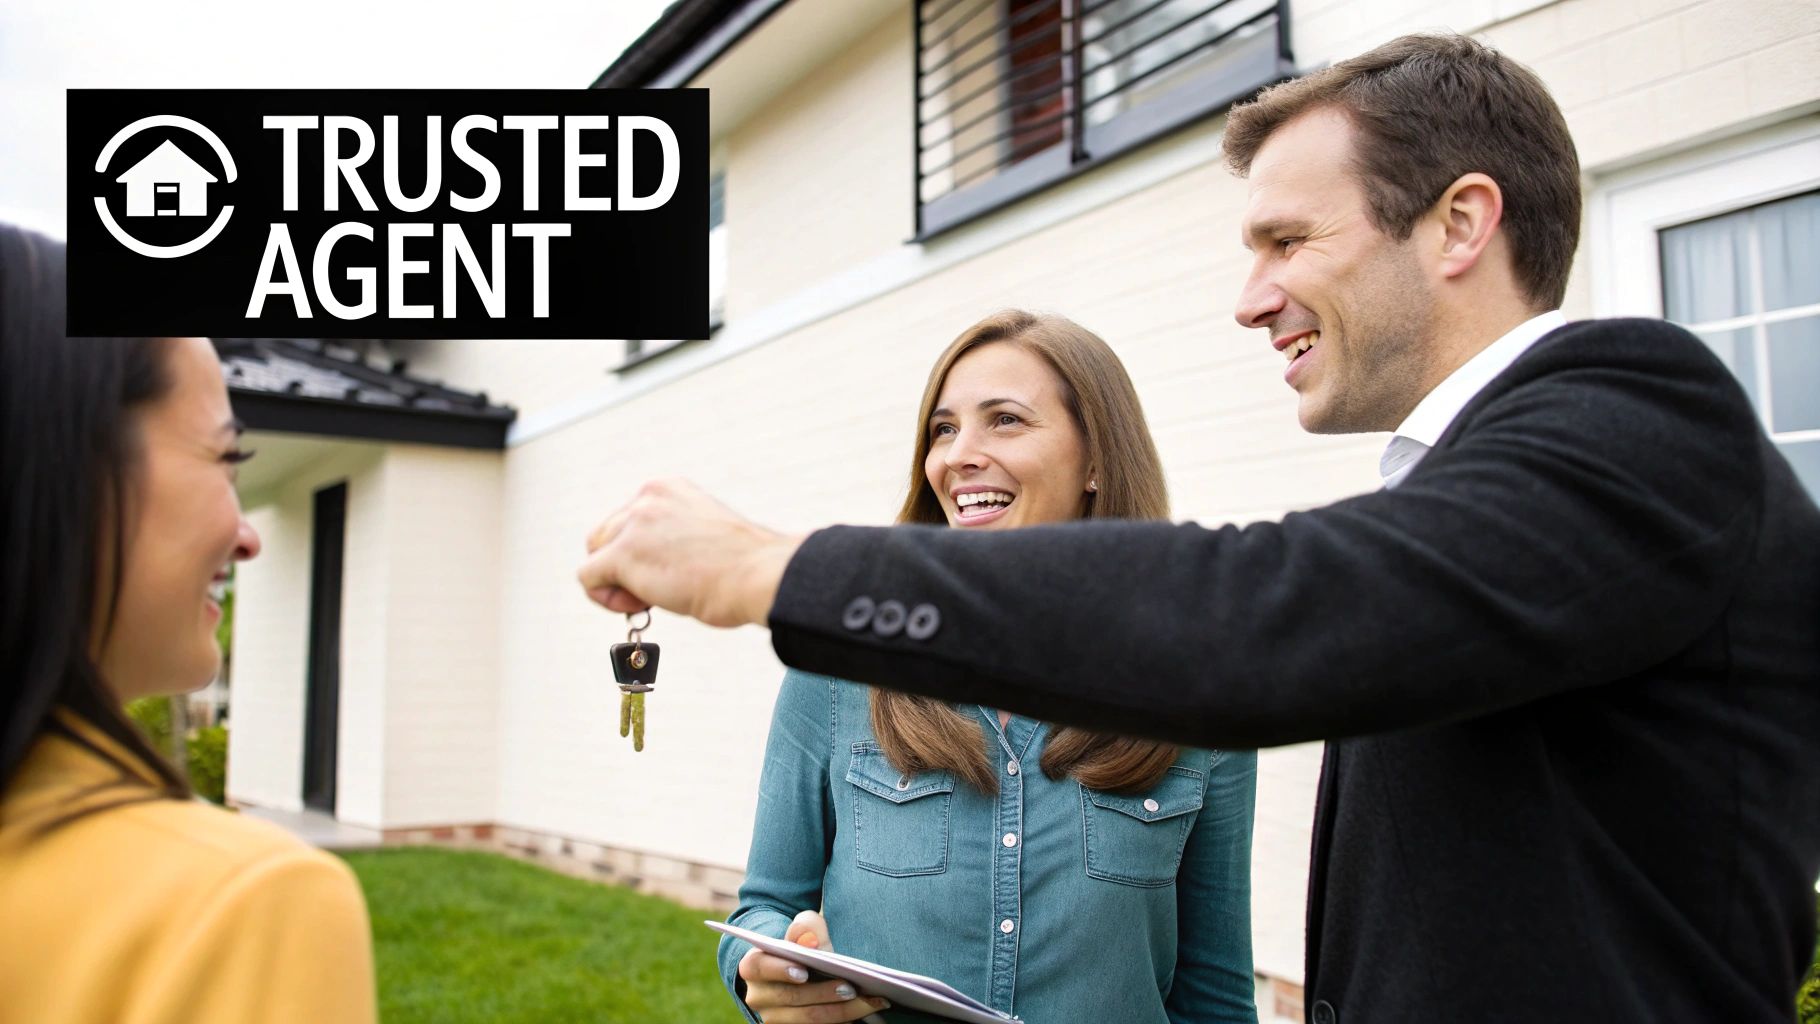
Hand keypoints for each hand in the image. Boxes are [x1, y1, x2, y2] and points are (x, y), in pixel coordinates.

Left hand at [577, 478, 804, 627]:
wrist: (759, 575)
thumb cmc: (744, 567)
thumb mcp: (702, 535)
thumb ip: (670, 537)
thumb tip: (646, 564)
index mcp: (667, 489)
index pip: (628, 520)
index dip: (641, 552)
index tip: (671, 568)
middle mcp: (646, 498)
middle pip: (605, 535)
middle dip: (623, 567)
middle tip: (659, 588)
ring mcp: (633, 523)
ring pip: (594, 556)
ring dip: (616, 583)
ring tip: (652, 598)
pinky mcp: (623, 553)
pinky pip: (588, 578)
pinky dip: (607, 599)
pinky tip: (641, 604)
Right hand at [737, 911, 891, 1022]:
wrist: (800, 973)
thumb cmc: (803, 946)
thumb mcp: (805, 929)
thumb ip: (806, 927)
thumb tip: (810, 942)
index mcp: (753, 966)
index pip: (759, 967)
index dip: (780, 969)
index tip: (804, 971)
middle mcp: (758, 997)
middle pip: (792, 997)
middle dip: (824, 993)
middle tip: (852, 987)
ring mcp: (774, 1018)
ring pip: (808, 1018)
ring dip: (842, 1011)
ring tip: (870, 1001)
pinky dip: (844, 1020)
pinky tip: (865, 1010)